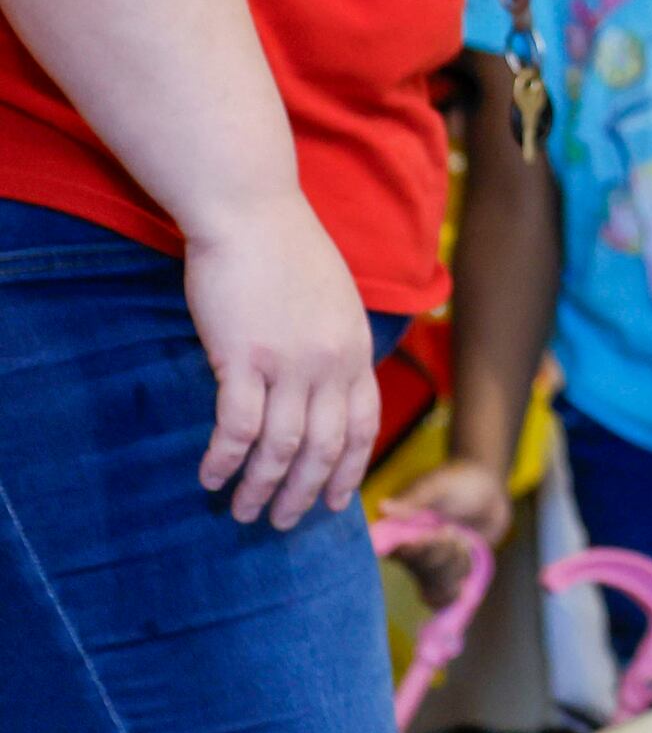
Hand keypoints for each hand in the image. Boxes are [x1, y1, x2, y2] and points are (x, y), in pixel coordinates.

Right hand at [184, 195, 377, 527]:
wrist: (251, 211)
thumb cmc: (285, 250)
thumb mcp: (333, 300)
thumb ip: (334, 343)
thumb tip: (323, 379)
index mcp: (357, 351)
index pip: (362, 426)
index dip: (349, 469)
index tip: (336, 500)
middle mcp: (332, 364)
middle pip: (325, 448)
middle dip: (304, 492)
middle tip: (283, 521)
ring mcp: (290, 364)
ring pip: (282, 446)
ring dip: (261, 487)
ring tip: (242, 512)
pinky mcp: (243, 358)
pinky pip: (236, 426)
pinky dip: (224, 459)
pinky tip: (208, 476)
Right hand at [388, 455, 512, 600]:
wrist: (487, 487)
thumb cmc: (455, 481)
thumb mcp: (434, 486)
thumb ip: (412, 500)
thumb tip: (381, 507)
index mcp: (400, 532)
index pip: (393, 554)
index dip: (409, 553)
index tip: (422, 540)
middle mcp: (414, 552)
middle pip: (420, 570)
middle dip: (439, 552)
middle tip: (448, 529)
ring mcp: (435, 563)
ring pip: (441, 581)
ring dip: (456, 558)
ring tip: (461, 536)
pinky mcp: (454, 570)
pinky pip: (455, 586)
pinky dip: (464, 569)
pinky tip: (467, 549)